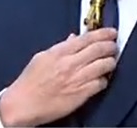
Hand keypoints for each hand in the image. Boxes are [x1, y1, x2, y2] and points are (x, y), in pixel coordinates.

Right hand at [0, 28, 118, 126]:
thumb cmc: (29, 83)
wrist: (22, 105)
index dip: (102, 33)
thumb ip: (60, 47)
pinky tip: (102, 79)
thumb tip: (74, 38)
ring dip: (111, 61)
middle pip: (99, 49)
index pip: (87, 38)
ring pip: (104, 65)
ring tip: (111, 61)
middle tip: (114, 45)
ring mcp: (77, 79)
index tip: (110, 32)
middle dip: (111, 45)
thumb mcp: (42, 57)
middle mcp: (70, 64)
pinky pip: (100, 84)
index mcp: (59, 52)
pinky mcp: (81, 94)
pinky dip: (104, 80)